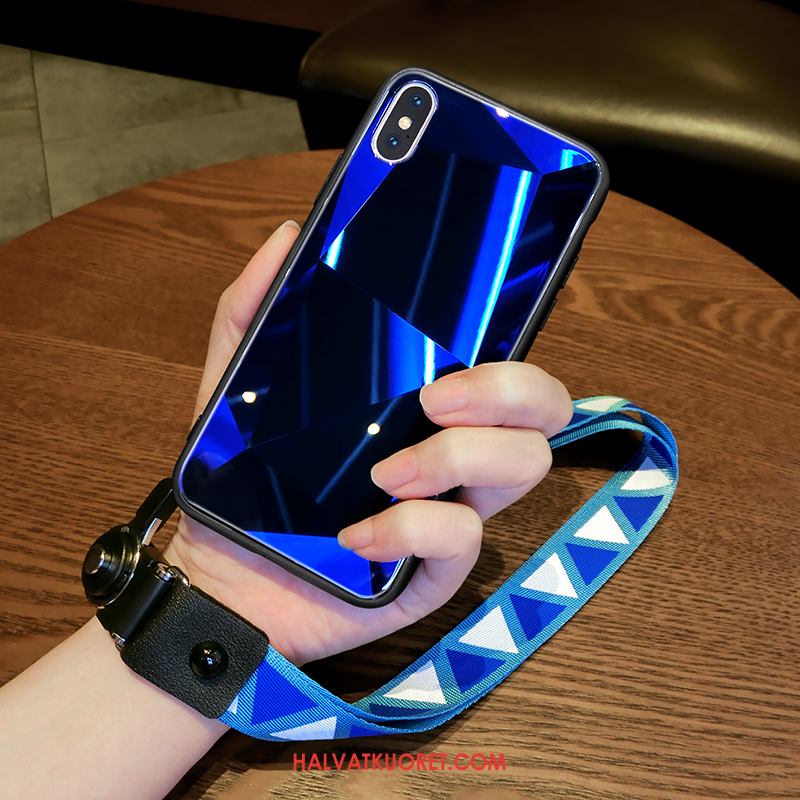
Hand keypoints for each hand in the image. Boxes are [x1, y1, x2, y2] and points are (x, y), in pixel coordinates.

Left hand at [165, 221, 572, 666]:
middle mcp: (453, 454)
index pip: (508, 367)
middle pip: (545, 410)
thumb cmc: (242, 482)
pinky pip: (463, 538)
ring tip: (384, 473)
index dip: (515, 351)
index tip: (468, 338)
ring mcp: (451, 512)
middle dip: (507, 392)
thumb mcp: (235, 386)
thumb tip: (289, 236)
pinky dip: (411, 528)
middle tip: (435, 398)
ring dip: (456, 458)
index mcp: (424, 407)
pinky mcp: (434, 570)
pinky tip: (355, 533)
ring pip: (524, 466)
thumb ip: (254, 310)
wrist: (220, 575)